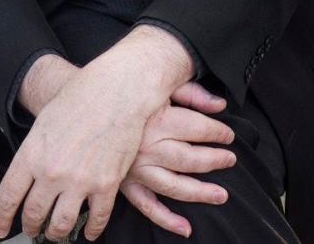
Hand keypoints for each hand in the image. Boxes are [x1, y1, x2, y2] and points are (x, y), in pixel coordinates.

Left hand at [0, 27, 193, 241]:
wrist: (113, 94)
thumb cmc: (78, 101)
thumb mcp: (42, 125)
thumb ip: (34, 154)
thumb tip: (30, 176)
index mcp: (31, 155)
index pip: (8, 197)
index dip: (1, 218)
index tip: (0, 228)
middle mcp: (52, 173)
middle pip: (33, 213)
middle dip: (30, 226)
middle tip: (30, 229)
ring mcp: (80, 182)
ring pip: (62, 223)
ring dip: (56, 233)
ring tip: (55, 234)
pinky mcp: (106, 186)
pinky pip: (96, 218)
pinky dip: (92, 230)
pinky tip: (89, 232)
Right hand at [119, 81, 235, 237]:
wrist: (84, 106)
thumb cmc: (123, 95)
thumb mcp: (156, 86)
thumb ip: (190, 93)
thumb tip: (219, 104)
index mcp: (157, 120)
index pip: (199, 129)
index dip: (218, 132)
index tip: (227, 134)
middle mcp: (147, 147)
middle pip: (190, 158)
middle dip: (214, 160)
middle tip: (229, 160)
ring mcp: (135, 168)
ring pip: (174, 185)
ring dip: (199, 192)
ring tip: (220, 195)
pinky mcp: (123, 183)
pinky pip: (146, 205)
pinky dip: (166, 219)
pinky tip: (184, 227)